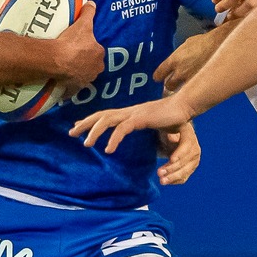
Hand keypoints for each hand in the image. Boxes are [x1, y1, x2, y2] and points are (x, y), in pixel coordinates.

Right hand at [46, 1, 104, 96]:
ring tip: (67, 66)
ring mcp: (85, 80)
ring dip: (78, 72)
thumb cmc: (73, 42)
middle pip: (92, 64)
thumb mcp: (83, 24)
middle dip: (85, 61)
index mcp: (99, 55)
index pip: (97, 51)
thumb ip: (89, 13)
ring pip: (83, 75)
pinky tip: (62, 81)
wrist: (58, 59)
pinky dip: (68, 85)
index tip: (81, 45)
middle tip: (73, 55)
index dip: (90, 48)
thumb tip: (92, 3)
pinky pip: (72, 87)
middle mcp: (95, 69)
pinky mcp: (74, 88)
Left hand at [70, 94, 195, 153]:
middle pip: (101, 115)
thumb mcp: (151, 124)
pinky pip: (123, 128)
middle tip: (71, 133)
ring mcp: (134, 113)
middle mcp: (129, 111)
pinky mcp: (141, 118)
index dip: (91, 120)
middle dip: (85, 124)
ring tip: (87, 144)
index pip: (105, 114)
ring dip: (95, 131)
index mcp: (130, 113)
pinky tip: (109, 150)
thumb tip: (132, 131)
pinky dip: (114, 139)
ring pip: (107, 120)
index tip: (78, 127)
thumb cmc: (171, 117)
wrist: (185, 107)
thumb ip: (140, 127)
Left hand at [153, 30, 220, 91]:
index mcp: (174, 60)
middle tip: (172, 84)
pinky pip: (193, 92)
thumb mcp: (188, 44)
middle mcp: (180, 72)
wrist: (222, 45)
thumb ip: (180, 54)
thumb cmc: (207, 41)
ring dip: (181, 90)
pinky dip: (193, 91)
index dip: (158, 76)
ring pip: (180, 92)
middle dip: (170, 84)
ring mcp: (191, 81)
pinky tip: (195, 89)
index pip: (160, 73)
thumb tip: (178, 58)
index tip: (158, 78)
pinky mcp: (201, 86)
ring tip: (185, 88)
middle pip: (169, 85)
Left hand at [156, 120, 200, 184]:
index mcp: (189, 137)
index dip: (179, 153)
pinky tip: (166, 182)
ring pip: (184, 171)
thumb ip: (169, 133)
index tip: (171, 159)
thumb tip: (171, 137)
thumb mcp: (167, 129)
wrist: (170, 138)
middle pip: (185, 162)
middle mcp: (195, 150)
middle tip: (159, 172)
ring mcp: (193, 161)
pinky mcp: (189, 170)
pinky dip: (174, 181)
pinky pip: (183, 178)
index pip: (186, 146)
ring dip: (172, 177)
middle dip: (172, 168)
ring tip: (161, 181)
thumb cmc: (167, 131)